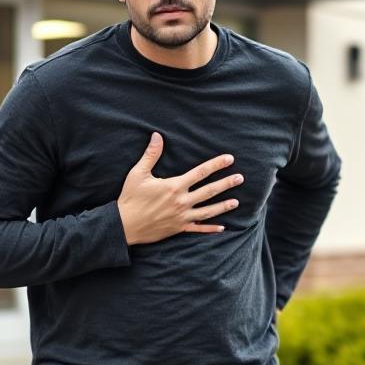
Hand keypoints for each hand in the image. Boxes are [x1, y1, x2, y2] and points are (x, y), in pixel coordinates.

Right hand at [118, 132, 242, 245]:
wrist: (124, 226)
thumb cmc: (130, 198)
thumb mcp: (138, 173)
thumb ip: (151, 154)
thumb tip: (157, 135)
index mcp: (174, 186)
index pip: (200, 172)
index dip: (216, 165)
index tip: (229, 159)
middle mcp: (181, 201)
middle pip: (209, 191)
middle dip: (226, 184)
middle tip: (240, 178)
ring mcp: (182, 216)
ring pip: (208, 211)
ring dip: (223, 206)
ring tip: (236, 202)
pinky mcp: (178, 228)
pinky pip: (198, 229)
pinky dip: (211, 229)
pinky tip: (222, 227)